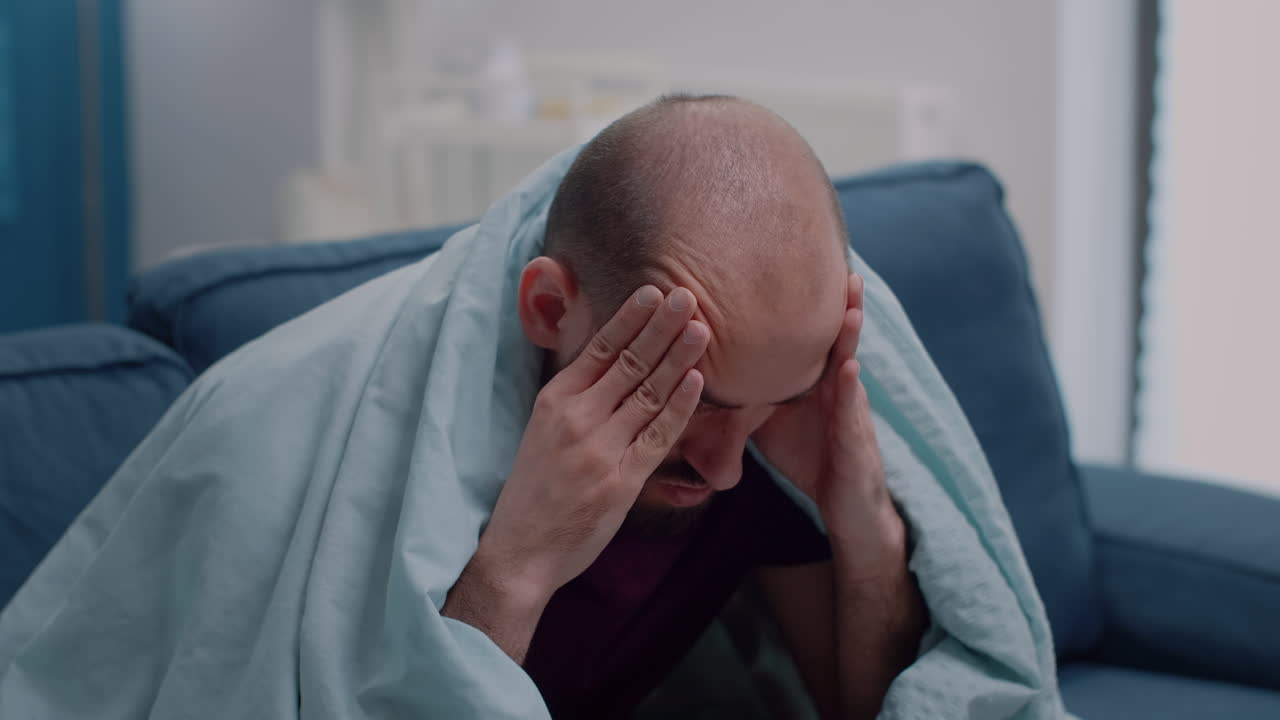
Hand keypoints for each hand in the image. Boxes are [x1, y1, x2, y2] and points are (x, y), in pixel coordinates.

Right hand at [476, 286, 708, 602]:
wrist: (519, 551)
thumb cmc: (534, 491)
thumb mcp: (543, 433)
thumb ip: (577, 400)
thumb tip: (613, 366)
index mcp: (554, 401)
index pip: (598, 348)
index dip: (629, 318)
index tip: (653, 291)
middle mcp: (577, 418)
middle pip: (628, 362)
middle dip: (661, 326)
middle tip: (687, 295)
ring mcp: (600, 449)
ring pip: (647, 392)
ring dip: (677, 358)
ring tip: (701, 329)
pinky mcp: (621, 481)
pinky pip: (657, 436)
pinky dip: (678, 407)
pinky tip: (697, 382)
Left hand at [752, 273, 894, 547]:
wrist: (844, 510)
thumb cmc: (809, 458)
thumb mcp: (772, 418)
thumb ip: (750, 391)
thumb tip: (705, 371)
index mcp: (818, 382)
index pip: (814, 335)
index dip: (813, 305)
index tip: (805, 267)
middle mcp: (837, 390)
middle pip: (839, 340)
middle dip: (844, 305)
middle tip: (848, 269)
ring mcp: (850, 413)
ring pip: (850, 366)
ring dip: (852, 336)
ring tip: (851, 306)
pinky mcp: (854, 443)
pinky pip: (850, 412)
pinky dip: (849, 387)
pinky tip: (848, 366)